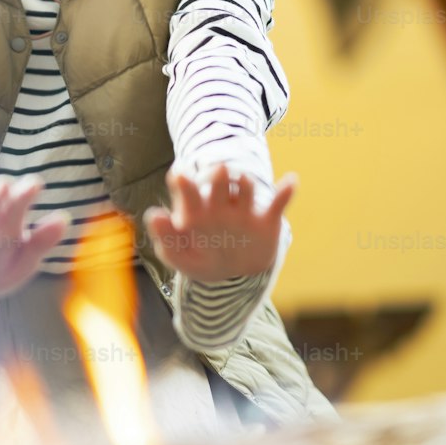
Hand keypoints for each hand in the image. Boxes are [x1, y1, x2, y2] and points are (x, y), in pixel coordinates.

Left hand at [143, 163, 297, 284]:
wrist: (232, 274)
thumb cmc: (199, 257)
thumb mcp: (178, 253)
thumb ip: (165, 236)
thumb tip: (153, 214)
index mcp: (194, 209)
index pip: (186, 188)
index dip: (183, 181)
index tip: (179, 176)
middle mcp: (218, 204)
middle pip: (217, 182)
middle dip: (217, 176)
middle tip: (217, 170)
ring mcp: (242, 211)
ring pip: (244, 189)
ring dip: (244, 183)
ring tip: (242, 181)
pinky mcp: (265, 221)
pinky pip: (278, 204)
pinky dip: (285, 192)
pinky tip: (292, 181)